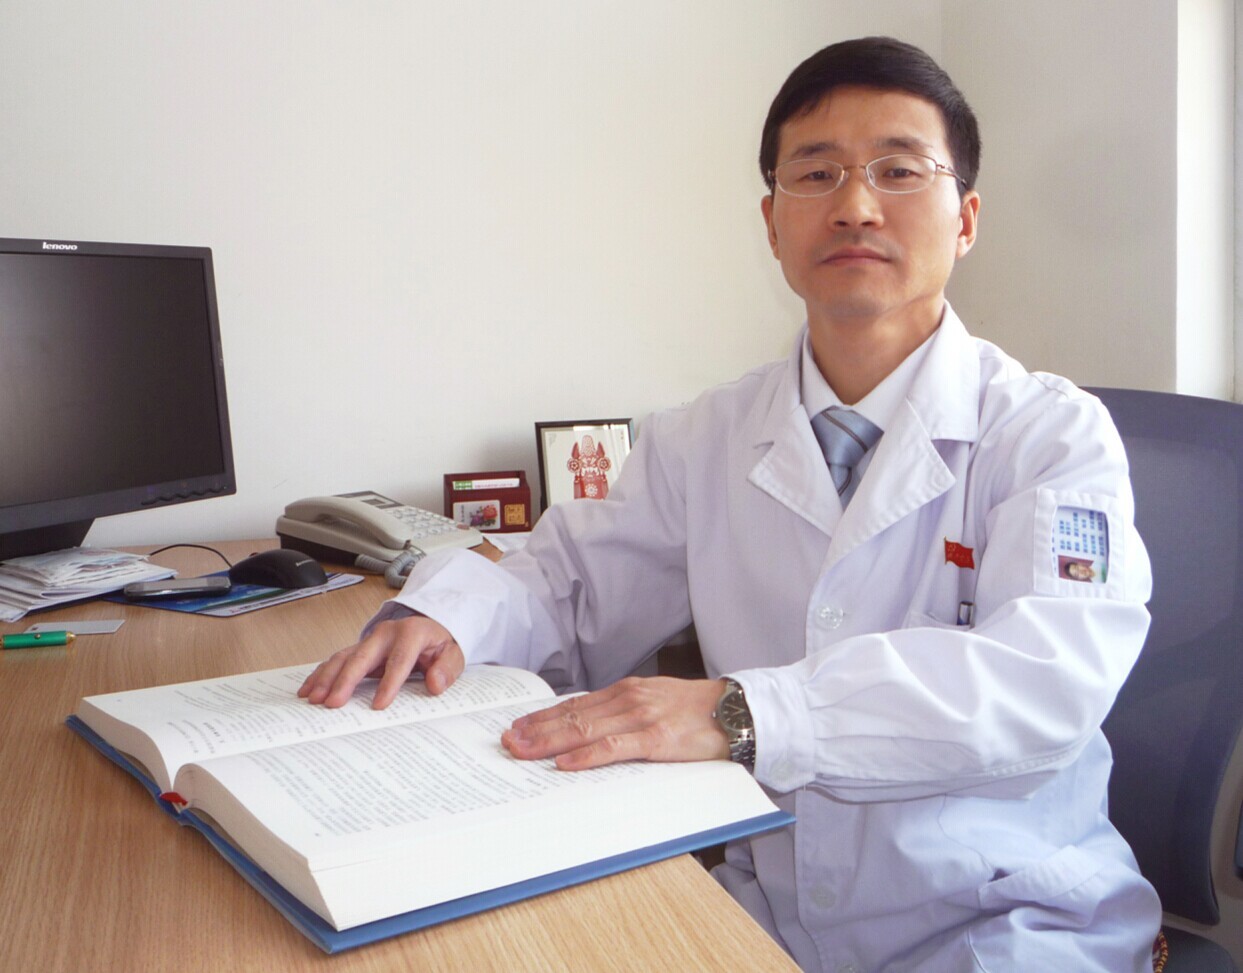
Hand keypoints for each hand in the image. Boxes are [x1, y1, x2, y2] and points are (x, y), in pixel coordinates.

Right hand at [298, 614, 464, 708]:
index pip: (399, 660)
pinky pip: (337, 660)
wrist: (432, 627)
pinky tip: (308, 689)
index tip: (379, 705)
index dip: (389, 683)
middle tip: (332, 703)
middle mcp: (386, 633)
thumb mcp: (454, 655)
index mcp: (411, 633)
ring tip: (313, 699)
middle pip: (362, 656)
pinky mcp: (360, 648)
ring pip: (344, 657)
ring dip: (327, 678)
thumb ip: (447, 669)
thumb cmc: (440, 645)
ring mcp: (370, 640)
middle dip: (346, 680)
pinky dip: (321, 674)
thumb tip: (435, 684)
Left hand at [501, 676, 728, 770]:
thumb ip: (624, 711)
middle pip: (572, 716)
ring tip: (523, 751)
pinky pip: (614, 748)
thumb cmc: (697, 711)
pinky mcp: (657, 740)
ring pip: (585, 730)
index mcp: (626, 691)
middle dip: (536, 729)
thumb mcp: (655, 701)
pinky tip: (565, 764)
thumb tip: (590, 725)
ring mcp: (641, 718)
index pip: (575, 704)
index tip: (518, 725)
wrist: (736, 710)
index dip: (543, 716)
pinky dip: (586, 756)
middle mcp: (628, 700)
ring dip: (549, 742)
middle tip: (507, 740)